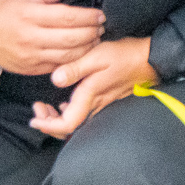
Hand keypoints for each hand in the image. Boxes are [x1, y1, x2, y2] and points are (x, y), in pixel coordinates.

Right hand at [0, 0, 105, 74]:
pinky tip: (79, 49)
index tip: (98, 14)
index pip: (68, 16)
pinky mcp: (32, 68)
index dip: (88, 16)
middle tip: (100, 26)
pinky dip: (74, 58)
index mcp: (28, 14)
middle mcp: (30, 36)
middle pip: (73, 37)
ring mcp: (31, 55)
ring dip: (87, 47)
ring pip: (70, 55)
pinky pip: (60, 65)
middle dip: (92, 32)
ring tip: (93, 38)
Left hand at [30, 36, 155, 138]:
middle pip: (70, 129)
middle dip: (49, 124)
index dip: (48, 126)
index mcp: (91, 97)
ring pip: (76, 123)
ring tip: (45, 106)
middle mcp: (96, 106)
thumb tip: (55, 80)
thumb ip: (75, 69)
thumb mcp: (97, 57)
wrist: (151, 58)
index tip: (33, 120)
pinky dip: (69, 113)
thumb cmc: (124, 56)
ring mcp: (102, 105)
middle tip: (37, 109)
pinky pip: (84, 115)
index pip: (68, 124)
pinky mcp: (105, 101)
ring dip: (57, 119)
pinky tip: (64, 103)